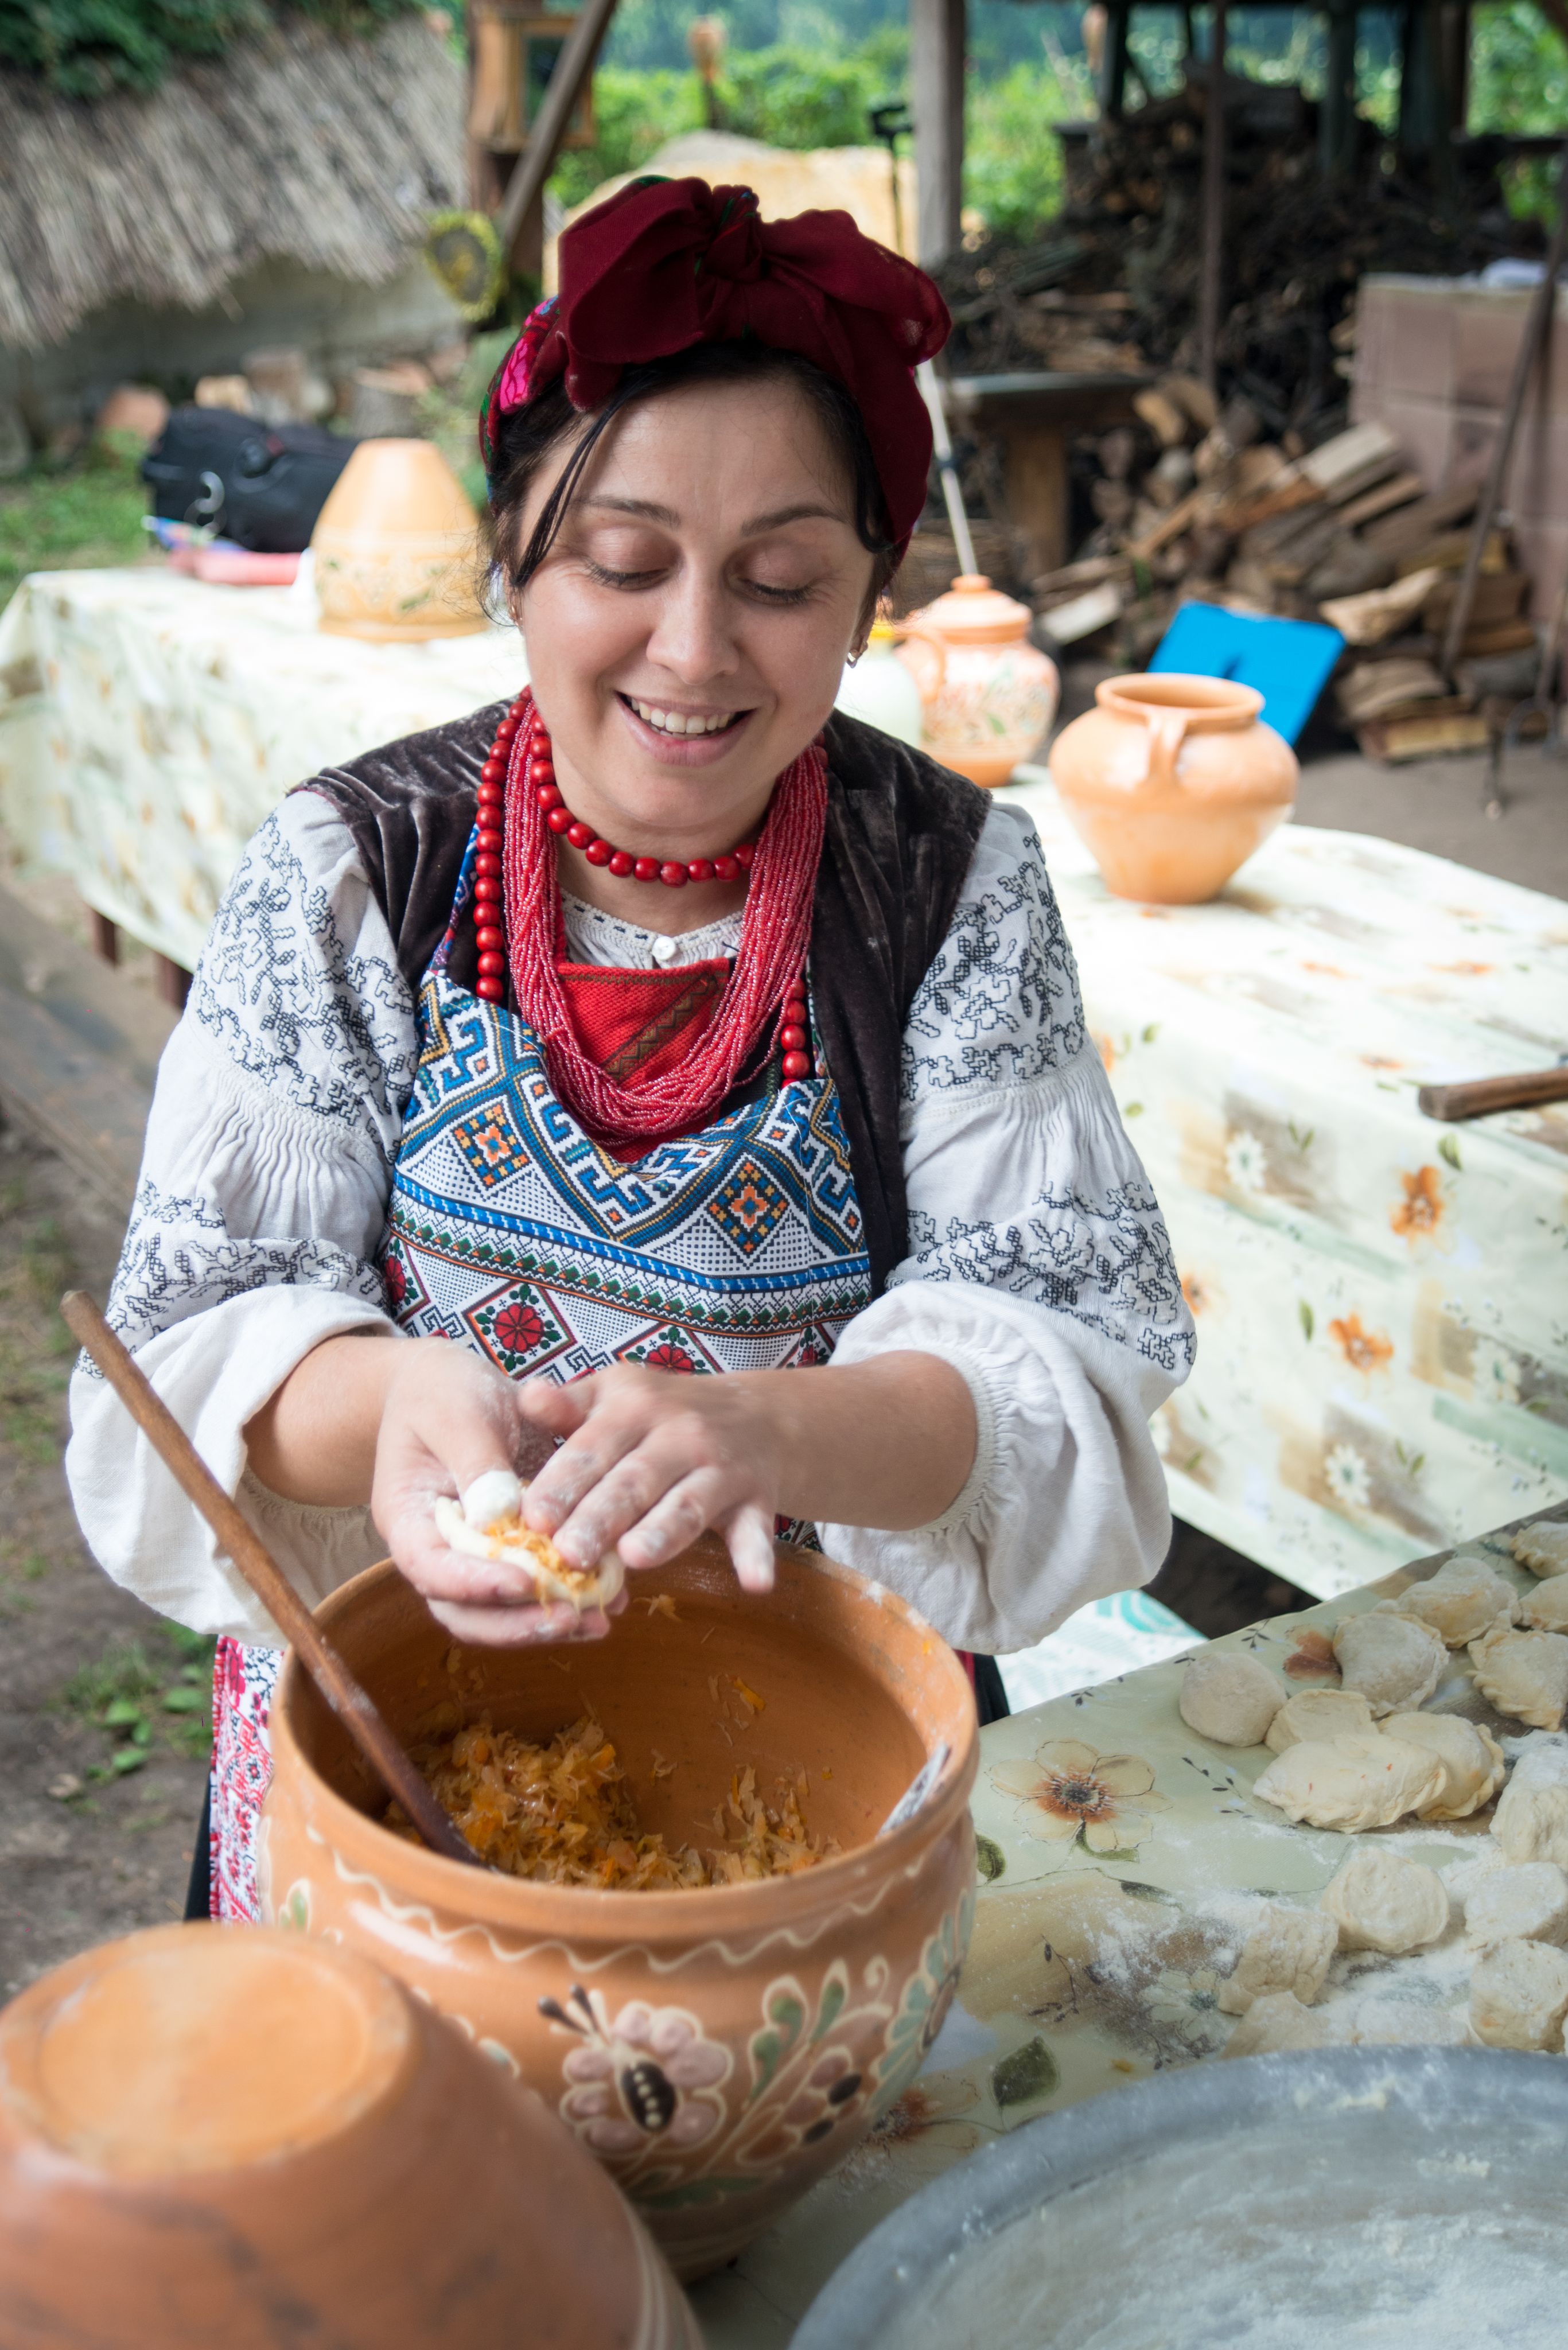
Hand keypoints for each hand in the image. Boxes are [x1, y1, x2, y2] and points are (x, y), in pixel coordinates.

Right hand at [369, 1340, 626, 1646]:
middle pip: (465, 1610)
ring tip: (600, 1618)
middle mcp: (437, 1549)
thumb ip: (476, 1463)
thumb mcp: (457, 1413)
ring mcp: (473, 1554)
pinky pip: (535, 1584)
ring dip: (547, 1620)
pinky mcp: (510, 1548)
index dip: (476, 1585)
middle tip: (573, 1617)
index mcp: (408, 1518)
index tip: (527, 1582)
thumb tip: (498, 1519)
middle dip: (517, 1623)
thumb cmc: (442, 1391)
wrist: (447, 1382)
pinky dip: (570, 1594)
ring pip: (501, 1610)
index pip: (432, 1570)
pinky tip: (612, 1597)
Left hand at [517, 1364, 783, 1593]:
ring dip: (663, 1533)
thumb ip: (569, 1407)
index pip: (591, 1448)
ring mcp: (721, 1468)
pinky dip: (758, 1557)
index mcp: (634, 1407)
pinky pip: (756, 1531)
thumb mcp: (615, 1395)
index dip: (562, 1484)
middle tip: (569, 1554)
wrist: (757, 1414)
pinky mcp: (756, 1500)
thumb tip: (527, 1398)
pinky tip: (755, 1583)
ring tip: (633, 1559)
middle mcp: (680, 1434)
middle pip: (635, 1480)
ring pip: (688, 1505)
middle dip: (601, 1516)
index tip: (532, 1519)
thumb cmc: (663, 1412)